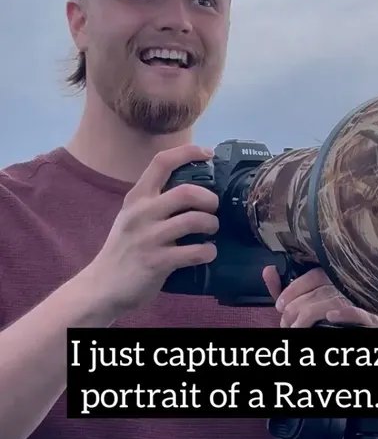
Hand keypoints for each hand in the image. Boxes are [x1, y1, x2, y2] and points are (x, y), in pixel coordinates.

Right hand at [84, 145, 218, 313]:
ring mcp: (149, 238)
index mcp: (136, 198)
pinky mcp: (157, 262)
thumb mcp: (131, 217)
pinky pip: (194, 252)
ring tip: (211, 230)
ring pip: (194, 221)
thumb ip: (154, 202)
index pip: (161, 162)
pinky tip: (207, 253)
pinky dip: (208, 251)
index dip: (188, 152)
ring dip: (211, 224)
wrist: (102, 286)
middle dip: (209, 199)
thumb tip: (193, 192)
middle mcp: (141, 213)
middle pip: (186, 192)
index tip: (207, 153)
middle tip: (214, 208)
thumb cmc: (123, 250)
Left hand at [262, 266, 377, 328]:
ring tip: (297, 328)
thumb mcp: (312, 300)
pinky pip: (360, 312)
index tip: (279, 306)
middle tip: (286, 324)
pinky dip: (345, 313)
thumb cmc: (344, 312)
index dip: (292, 290)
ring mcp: (363, 300)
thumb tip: (268, 270)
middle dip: (296, 309)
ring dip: (310, 316)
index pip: (313, 276)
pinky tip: (331, 317)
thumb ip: (289, 289)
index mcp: (337, 278)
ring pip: (332, 302)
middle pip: (318, 291)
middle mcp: (349, 285)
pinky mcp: (376, 318)